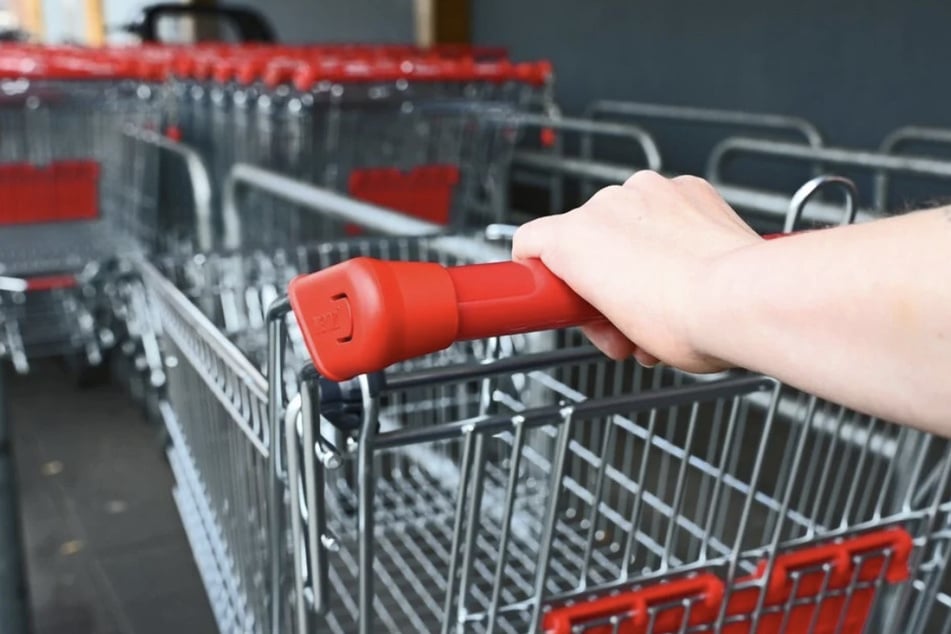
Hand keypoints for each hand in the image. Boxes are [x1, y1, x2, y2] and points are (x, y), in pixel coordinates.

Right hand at [512, 171, 761, 371]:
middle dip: (600, 282)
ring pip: (626, 225)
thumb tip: (604, 313)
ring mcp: (650, 191)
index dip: (542, 277)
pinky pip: (665, 210)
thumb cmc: (682, 320)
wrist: (744, 300)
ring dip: (636, 260)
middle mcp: (606, 203)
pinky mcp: (690, 189)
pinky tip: (688, 269)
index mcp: (573, 238)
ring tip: (663, 302)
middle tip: (623, 323)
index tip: (562, 300)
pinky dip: (671, 235)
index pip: (530, 243)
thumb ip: (594, 311)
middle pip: (584, 242)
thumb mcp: (616, 333)